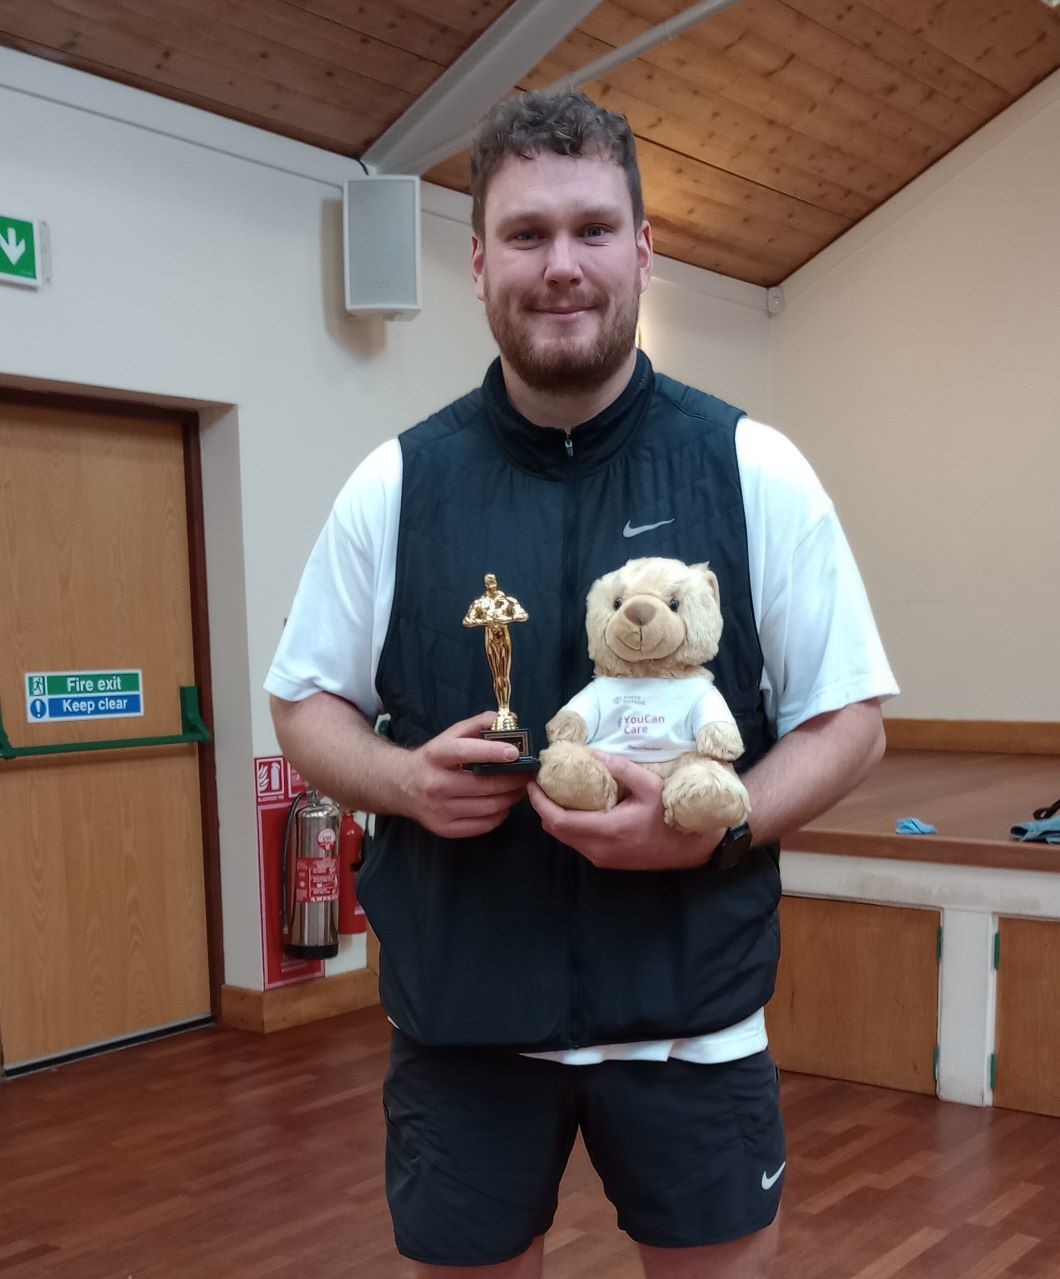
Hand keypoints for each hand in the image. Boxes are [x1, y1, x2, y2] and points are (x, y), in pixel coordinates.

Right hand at [402, 712, 530, 837]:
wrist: (401, 786)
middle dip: (514, 779)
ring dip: (512, 797)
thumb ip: (478, 724)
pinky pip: (484, 824)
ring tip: (522, 787)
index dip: (492, 752)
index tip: (515, 752)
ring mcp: (440, 810)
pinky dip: (501, 814)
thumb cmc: (433, 758)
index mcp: (436, 756)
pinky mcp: (446, 829)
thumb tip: (509, 719)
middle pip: (484, 784)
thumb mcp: (449, 735)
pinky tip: (505, 803)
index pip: (466, 752)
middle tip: (530, 772)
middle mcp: (436, 784)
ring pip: (489, 807)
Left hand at [528, 751, 724, 870]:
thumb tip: (592, 752)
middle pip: (555, 830)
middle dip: (543, 806)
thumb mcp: (650, 785)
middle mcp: (598, 849)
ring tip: (557, 790)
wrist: (693, 849)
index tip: (533, 782)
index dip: (539, 802)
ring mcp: (602, 858)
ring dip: (556, 815)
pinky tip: (577, 805)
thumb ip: (621, 768)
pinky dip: (569, 824)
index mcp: (607, 831)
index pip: (558, 820)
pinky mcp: (607, 860)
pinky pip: (577, 842)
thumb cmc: (673, 816)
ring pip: (565, 838)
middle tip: (543, 782)